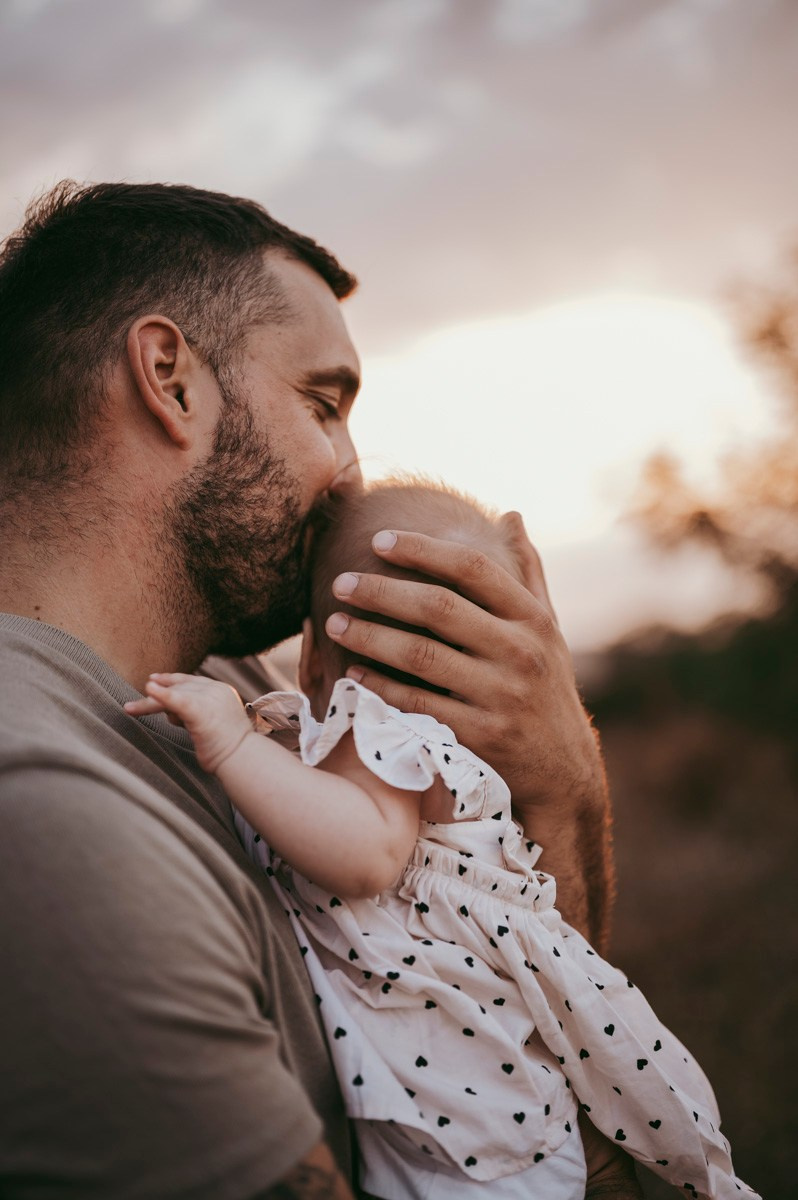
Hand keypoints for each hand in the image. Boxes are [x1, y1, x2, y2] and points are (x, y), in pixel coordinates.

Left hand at [124, 673, 251, 773]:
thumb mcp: (215, 723)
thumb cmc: (229, 749)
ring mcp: (208, 698)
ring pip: (172, 695)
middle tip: (137, 693)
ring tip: (130, 709)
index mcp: (222, 691)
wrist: (242, 758)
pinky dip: (161, 695)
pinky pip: (175, 699)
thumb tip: (172, 712)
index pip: (192, 682)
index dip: (172, 680)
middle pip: (179, 686)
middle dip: (157, 690)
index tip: (154, 680)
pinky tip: (148, 689)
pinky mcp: (198, 710)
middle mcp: (215, 690)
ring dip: (148, 704)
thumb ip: (198, 712)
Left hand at [325, 513, 603, 817]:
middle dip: (382, 591)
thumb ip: (527, 572)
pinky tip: (353, 673)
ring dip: (371, 637)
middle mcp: (521, 652)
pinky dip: (381, 687)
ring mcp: (502, 695)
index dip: (423, 549)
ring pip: (422, 656)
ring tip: (334, 623)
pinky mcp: (482, 735)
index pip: (473, 568)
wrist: (563, 771)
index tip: (379, 539)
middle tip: (341, 582)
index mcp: (533, 618)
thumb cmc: (545, 687)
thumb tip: (510, 515)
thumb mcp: (548, 629)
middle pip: (439, 607)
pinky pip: (419, 704)